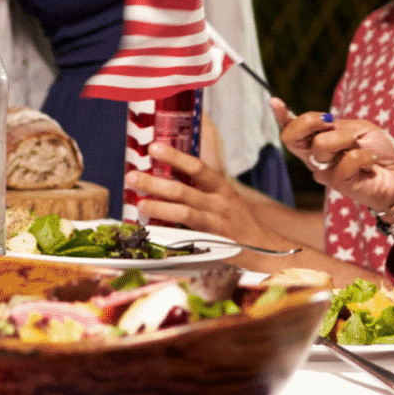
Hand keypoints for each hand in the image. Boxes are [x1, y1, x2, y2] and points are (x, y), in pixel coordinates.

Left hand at [136, 117, 283, 247]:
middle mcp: (218, 202)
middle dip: (154, 182)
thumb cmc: (237, 219)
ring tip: (138, 203)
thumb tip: (169, 173)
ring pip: (182, 212)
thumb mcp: (225, 197)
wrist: (261, 247)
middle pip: (182, 190)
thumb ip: (202, 186)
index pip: (197, 166)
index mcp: (221, 187)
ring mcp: (214, 222)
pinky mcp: (210, 241)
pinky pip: (186, 232)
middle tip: (132, 175)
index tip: (153, 147)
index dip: (174, 156)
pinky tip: (152, 225)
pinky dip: (167, 227)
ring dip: (157, 206)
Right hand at [277, 103, 393, 213]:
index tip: (275, 102)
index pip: (293, 130)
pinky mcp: (337, 183)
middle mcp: (315, 157)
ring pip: (322, 145)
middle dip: (309, 121)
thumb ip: (335, 128)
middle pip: (292, 138)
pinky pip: (346, 161)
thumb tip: (320, 126)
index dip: (281, 116)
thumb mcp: (356, 128)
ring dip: (348, 140)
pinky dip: (363, 157)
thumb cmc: (377, 149)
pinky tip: (369, 165)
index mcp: (317, 141)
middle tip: (329, 122)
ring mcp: (324, 171)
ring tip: (362, 150)